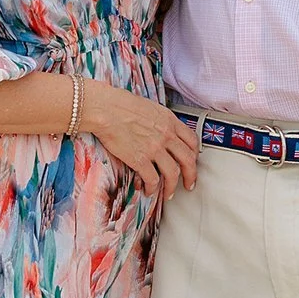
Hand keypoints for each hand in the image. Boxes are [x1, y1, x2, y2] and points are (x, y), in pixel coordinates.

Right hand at [76, 81, 198, 203]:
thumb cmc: (119, 104)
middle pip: (188, 160)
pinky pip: (152, 179)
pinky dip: (152, 188)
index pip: (191, 141)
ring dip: (172, 187)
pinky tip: (148, 190)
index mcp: (169, 121)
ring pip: (173, 173)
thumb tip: (159, 129)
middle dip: (191, 175)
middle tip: (189, 184)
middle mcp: (166, 135)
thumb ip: (159, 120)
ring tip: (169, 193)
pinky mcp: (140, 159)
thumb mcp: (149, 107)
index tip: (191, 161)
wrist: (104, 109)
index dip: (194, 154)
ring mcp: (154, 148)